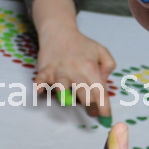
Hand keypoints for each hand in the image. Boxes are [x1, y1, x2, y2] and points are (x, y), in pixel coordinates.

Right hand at [30, 0, 116, 119]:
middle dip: (89, 105)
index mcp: (91, 67)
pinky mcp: (45, 69)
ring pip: (62, 85)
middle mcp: (75, 70)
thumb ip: (109, 65)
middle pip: (83, 91)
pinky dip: (39, 83)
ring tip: (68, 101)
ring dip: (65, 94)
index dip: (104, 106)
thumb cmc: (81, 44)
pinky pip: (41, 78)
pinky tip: (40, 89)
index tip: (106, 118)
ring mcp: (59, 70)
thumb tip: (104, 81)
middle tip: (93, 113)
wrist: (59, 31)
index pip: (99, 90)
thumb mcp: (101, 51)